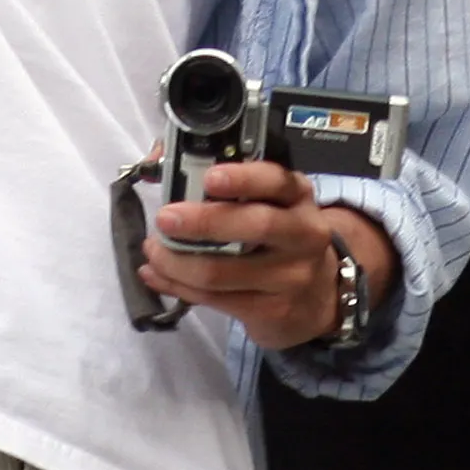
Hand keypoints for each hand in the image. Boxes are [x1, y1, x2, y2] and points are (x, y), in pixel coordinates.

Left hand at [136, 158, 369, 350]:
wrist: (315, 295)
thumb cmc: (278, 237)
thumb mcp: (269, 202)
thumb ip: (224, 180)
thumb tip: (159, 158)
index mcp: (297, 196)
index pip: (277, 181)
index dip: (244, 179)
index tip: (210, 178)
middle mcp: (303, 234)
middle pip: (257, 226)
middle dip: (204, 222)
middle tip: (166, 218)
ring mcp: (290, 277)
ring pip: (224, 272)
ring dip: (177, 262)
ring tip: (154, 251)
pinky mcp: (271, 310)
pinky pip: (215, 300)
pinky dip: (179, 287)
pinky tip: (158, 275)